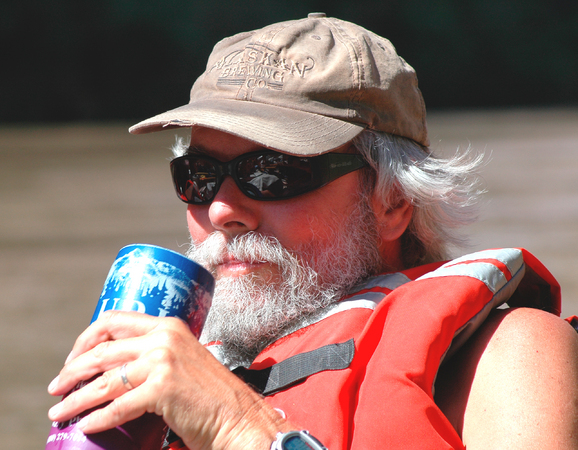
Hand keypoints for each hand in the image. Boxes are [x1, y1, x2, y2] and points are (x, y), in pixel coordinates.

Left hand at [47, 310, 290, 449]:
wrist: (239, 416)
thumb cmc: (211, 395)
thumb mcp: (184, 360)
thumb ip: (158, 356)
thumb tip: (119, 370)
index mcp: (168, 326)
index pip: (114, 320)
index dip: (86, 338)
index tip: (73, 357)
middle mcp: (164, 337)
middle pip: (103, 349)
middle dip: (72, 370)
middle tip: (57, 387)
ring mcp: (164, 361)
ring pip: (105, 379)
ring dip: (75, 398)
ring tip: (58, 411)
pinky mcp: (163, 389)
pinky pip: (117, 405)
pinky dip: (97, 418)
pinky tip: (85, 425)